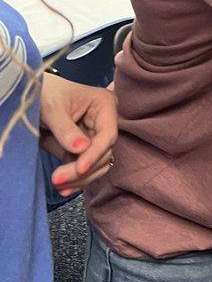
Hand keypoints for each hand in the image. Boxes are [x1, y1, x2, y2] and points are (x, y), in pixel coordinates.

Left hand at [39, 73, 117, 195]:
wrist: (33, 96)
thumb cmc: (44, 94)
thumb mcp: (52, 109)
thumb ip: (66, 130)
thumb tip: (81, 150)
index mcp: (104, 105)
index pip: (108, 134)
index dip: (95, 153)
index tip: (80, 168)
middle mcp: (105, 121)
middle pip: (104, 152)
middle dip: (83, 169)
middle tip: (58, 179)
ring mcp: (95, 137)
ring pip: (99, 164)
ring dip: (81, 178)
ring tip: (59, 185)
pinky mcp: (84, 150)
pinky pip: (87, 169)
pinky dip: (77, 180)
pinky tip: (64, 187)